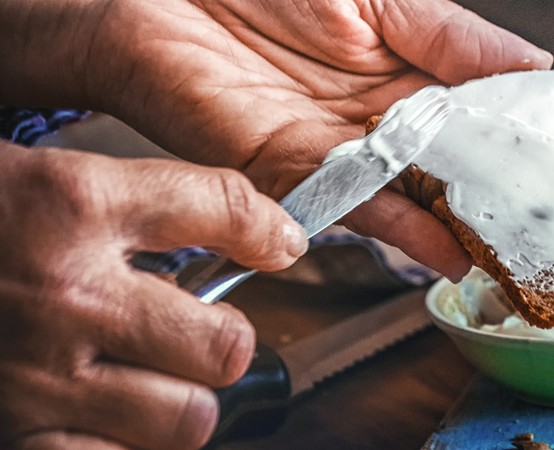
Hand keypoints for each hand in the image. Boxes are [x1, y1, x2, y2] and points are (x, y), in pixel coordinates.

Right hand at [0, 144, 306, 448]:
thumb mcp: (54, 178)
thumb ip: (164, 200)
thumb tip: (275, 237)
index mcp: (73, 201)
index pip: (220, 206)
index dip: (267, 230)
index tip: (277, 245)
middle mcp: (63, 288)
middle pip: (225, 347)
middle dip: (222, 346)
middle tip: (196, 338)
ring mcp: (34, 371)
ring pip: (185, 419)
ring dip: (180, 405)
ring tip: (147, 382)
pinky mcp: (12, 428)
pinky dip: (119, 446)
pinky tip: (102, 417)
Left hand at [88, 0, 552, 279]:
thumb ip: (454, 38)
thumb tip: (538, 65)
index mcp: (404, 72)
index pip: (476, 115)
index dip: (518, 139)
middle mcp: (374, 118)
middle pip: (447, 165)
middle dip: (495, 196)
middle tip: (552, 225)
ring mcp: (334, 147)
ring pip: (407, 192)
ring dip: (456, 224)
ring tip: (508, 253)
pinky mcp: (285, 168)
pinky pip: (348, 199)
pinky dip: (395, 224)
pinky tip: (441, 245)